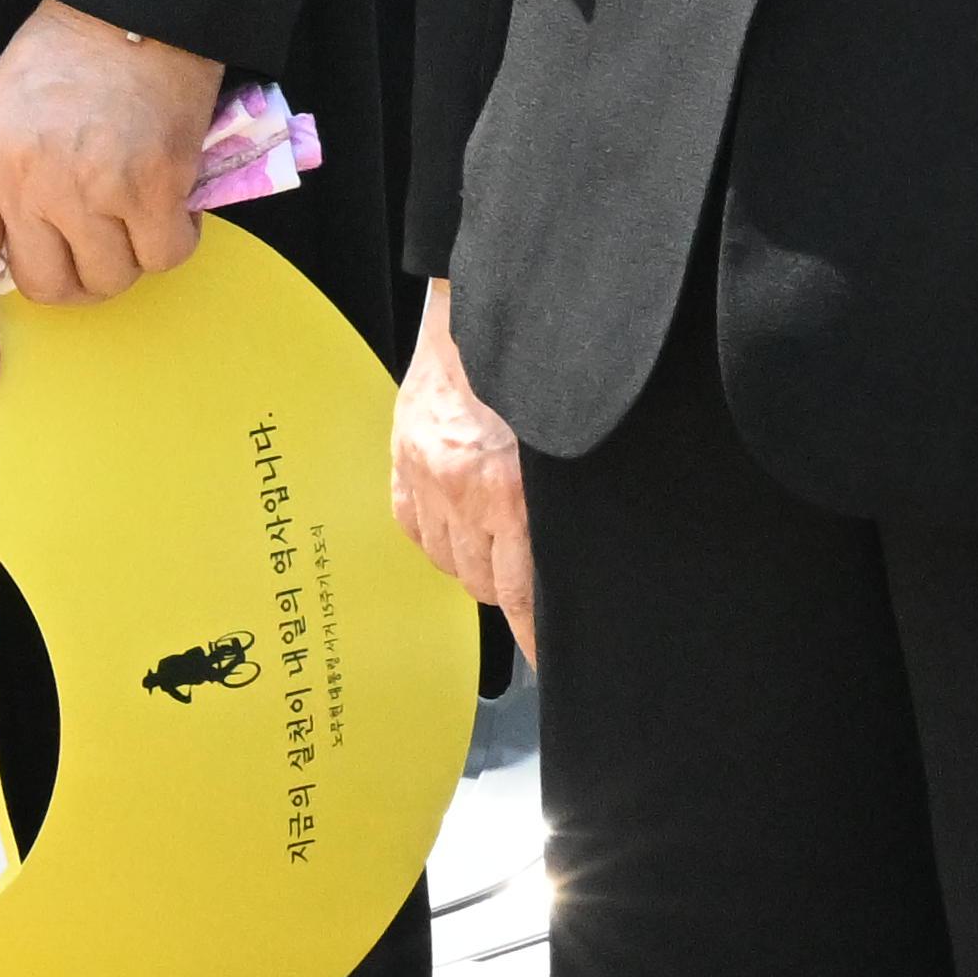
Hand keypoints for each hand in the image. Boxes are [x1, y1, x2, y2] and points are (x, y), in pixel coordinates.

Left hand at [0, 0, 219, 395]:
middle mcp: (26, 179)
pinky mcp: (149, 187)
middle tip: (97, 231)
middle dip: (79, 273)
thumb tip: (15, 262)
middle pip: (52, 287)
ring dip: (129, 254)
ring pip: (112, 278)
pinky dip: (176, 239)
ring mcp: (88, 186)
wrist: (132, 10)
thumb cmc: (65, 64)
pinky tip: (171, 198)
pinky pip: (164, 257)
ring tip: (133, 200)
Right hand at [390, 281, 541, 653]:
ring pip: (448, 560)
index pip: (519, 595)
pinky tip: (457, 523)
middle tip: (526, 570)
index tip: (546, 660)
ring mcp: (424, 473)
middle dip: (507, 587)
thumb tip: (576, 564)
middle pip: (482, 583)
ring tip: (495, 538)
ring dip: (473, 561)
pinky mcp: (400, 456)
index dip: (534, 637)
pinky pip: (413, 527)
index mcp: (509, 493)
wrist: (482, 315)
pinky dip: (436, 536)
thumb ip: (562, 510)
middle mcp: (461, 490)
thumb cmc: (537, 379)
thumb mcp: (566, 453)